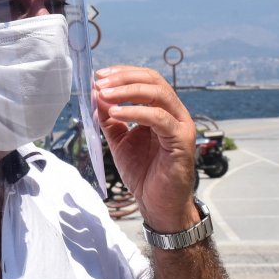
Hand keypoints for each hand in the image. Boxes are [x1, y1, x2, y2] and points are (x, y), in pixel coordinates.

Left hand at [94, 66, 197, 231]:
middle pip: (153, 81)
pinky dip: (136, 112)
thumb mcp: (120, 141)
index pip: (146, 80)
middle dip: (124, 78)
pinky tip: (116, 113)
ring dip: (128, 91)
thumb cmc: (143, 174)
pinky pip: (159, 118)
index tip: (99, 75)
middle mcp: (175, 113)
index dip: (123, 74)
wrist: (158, 204)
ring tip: (103, 94)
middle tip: (100, 82)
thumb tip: (96, 95)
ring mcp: (181, 125)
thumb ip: (110, 119)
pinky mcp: (182, 140)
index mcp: (162, 110)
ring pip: (158, 94)